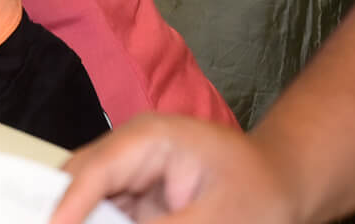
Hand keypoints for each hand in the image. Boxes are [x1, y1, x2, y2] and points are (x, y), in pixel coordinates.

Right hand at [49, 116, 300, 223]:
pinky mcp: (137, 202)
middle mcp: (130, 153)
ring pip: (89, 205)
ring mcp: (131, 177)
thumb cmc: (263, 193)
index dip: (67, 206)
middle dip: (67, 215)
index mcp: (148, 139)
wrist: (287, 186)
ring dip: (83, 218)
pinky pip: (108, 216)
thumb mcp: (218, 219)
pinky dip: (98, 221)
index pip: (94, 171)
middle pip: (80, 185)